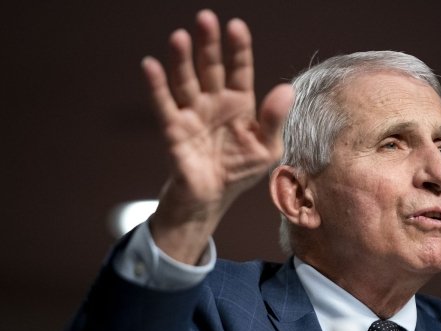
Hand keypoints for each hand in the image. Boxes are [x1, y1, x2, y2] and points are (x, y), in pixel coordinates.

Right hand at [141, 9, 293, 262]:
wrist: (213, 198)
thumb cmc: (240, 170)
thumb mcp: (266, 149)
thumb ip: (274, 120)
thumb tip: (286, 88)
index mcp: (240, 104)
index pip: (239, 70)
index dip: (238, 49)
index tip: (236, 26)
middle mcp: (214, 102)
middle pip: (210, 68)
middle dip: (208, 44)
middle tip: (205, 18)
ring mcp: (192, 113)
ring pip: (186, 81)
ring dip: (181, 60)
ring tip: (179, 37)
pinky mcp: (174, 130)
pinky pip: (164, 105)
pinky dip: (156, 86)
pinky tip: (150, 65)